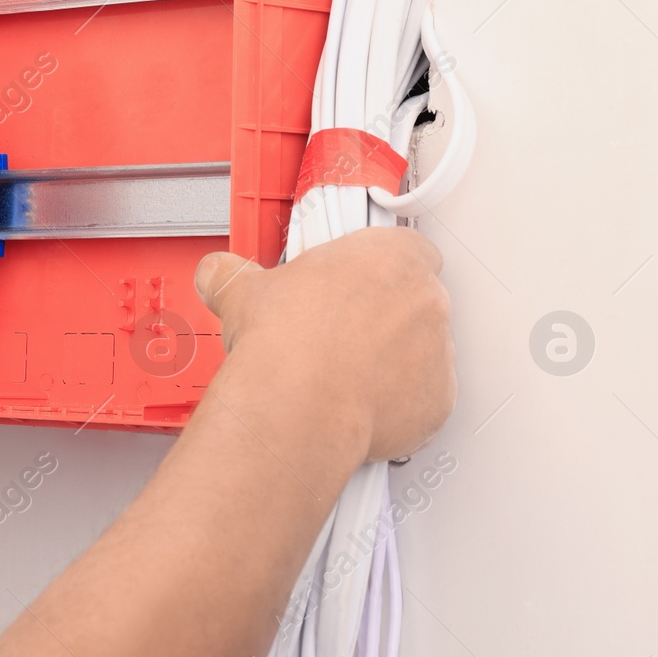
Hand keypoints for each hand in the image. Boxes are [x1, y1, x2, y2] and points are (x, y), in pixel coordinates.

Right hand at [194, 226, 455, 462]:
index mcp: (393, 255)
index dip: (377, 269)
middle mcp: (426, 299)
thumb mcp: (246, 290)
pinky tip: (360, 405)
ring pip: (423, 352)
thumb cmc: (287, 344)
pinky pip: (425, 399)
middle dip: (383, 318)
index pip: (407, 248)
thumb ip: (236, 274)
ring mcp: (439, 352)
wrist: (298, 407)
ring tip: (346, 376)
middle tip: (341, 335)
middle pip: (414, 302)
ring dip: (394, 361)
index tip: (354, 283)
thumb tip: (218, 275)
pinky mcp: (438, 402)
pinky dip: (401, 405)